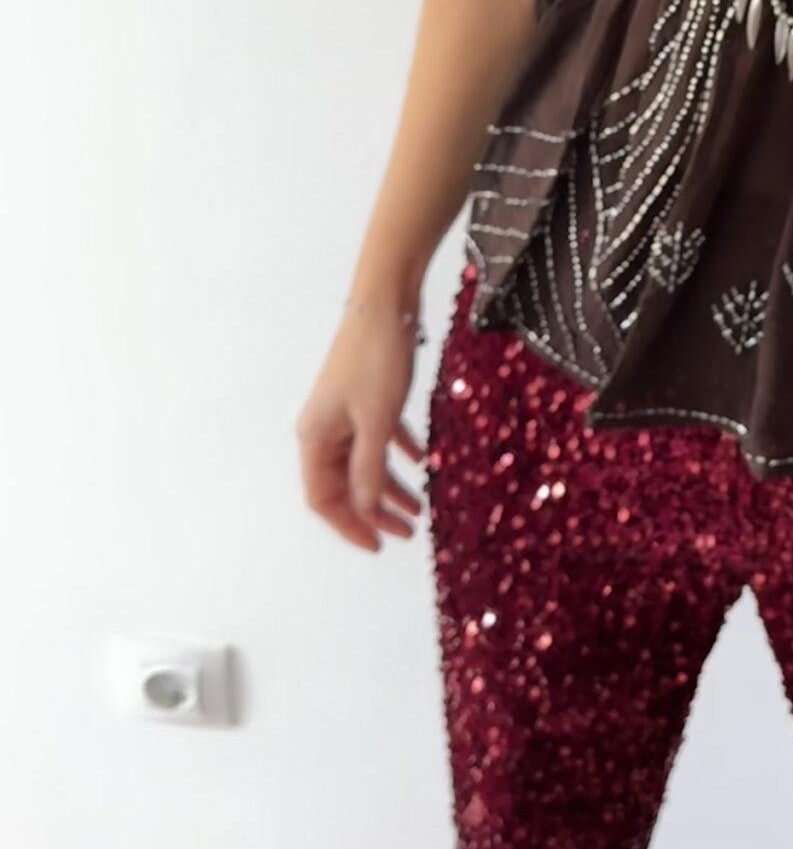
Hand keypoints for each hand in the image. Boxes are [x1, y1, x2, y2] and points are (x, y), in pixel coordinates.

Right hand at [295, 304, 427, 552]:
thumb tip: (362, 510)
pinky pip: (379, 436)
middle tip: (406, 532)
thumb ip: (367, 469)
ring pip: (364, 462)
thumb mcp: (376, 421)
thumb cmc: (377, 361)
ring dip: (389, 486)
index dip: (348, 525)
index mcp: (315, 438)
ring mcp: (343, 412)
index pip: (323, 498)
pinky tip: (423, 461)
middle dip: (373, 511)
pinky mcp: (365, 396)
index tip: (379, 544)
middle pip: (343, 484)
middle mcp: (324, 429)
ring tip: (420, 507)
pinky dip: (398, 452)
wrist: (386, 304)